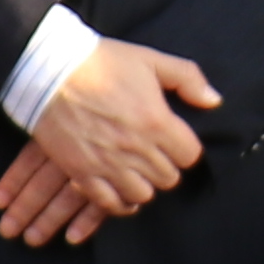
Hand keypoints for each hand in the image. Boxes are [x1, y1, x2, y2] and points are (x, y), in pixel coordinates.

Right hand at [4, 39, 216, 246]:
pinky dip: (118, 202)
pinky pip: (109, 204)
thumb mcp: (150, 59)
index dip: (185, 148)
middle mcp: (136, 148)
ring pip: (142, 194)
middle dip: (166, 166)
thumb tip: (214, 102)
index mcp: (157, 121)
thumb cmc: (102, 61)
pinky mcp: (82, 173)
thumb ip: (188, 79)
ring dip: (143, 184)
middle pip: (168, 178)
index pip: (190, 155)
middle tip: (155, 154)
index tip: (175, 141)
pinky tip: (120, 189)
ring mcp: (108, 164)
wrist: (49, 71)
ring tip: (137, 170)